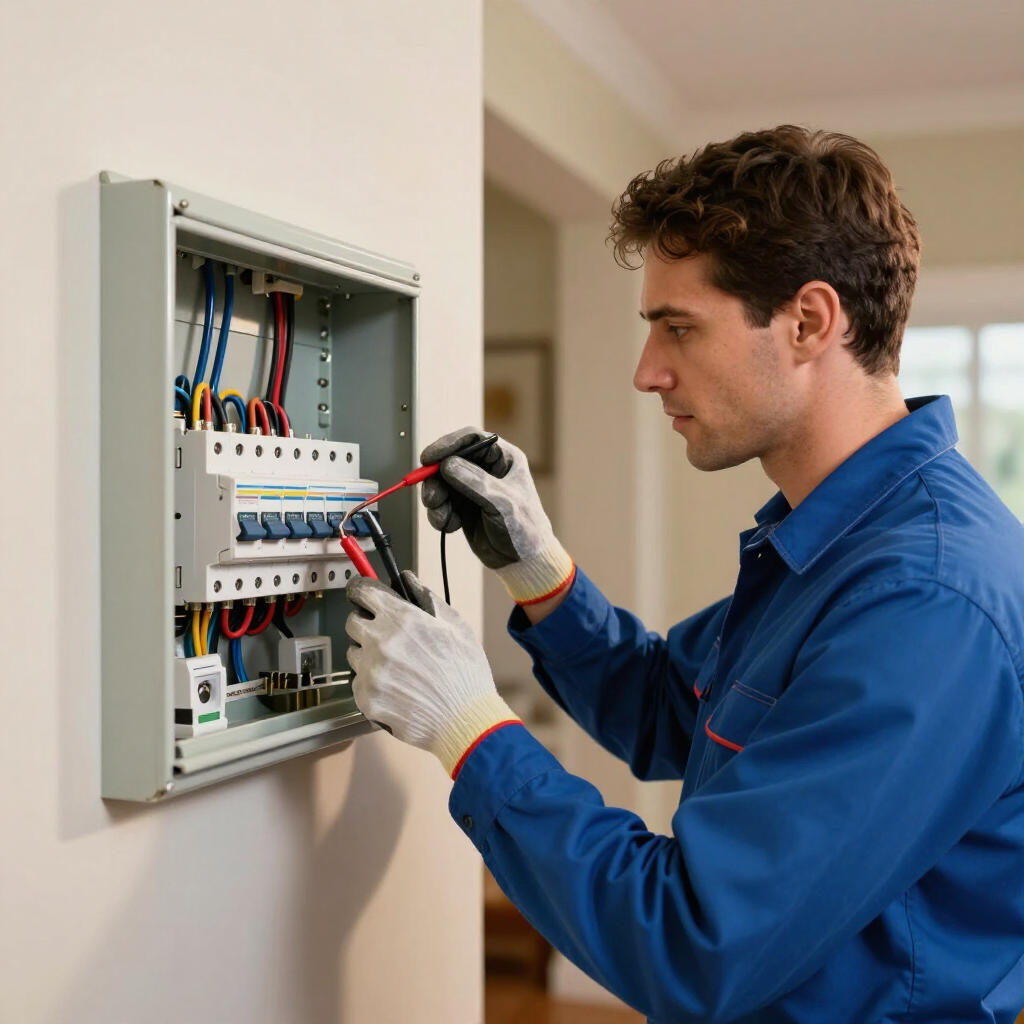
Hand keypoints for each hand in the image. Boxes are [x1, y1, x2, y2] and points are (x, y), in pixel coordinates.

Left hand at [345, 572, 519, 776]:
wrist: (465, 720)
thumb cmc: (466, 674)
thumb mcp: (457, 627)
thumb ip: (428, 601)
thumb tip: (408, 582)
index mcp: (402, 619)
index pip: (363, 594)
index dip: (362, 593)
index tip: (363, 597)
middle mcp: (380, 642)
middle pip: (352, 623)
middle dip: (366, 626)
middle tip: (385, 638)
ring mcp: (370, 672)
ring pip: (354, 655)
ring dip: (367, 656)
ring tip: (396, 669)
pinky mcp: (366, 699)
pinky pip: (358, 683)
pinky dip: (370, 684)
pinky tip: (395, 689)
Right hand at [420, 427, 574, 605]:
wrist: (523, 561)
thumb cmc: (525, 530)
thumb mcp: (503, 504)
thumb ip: (475, 483)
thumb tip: (448, 465)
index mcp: (503, 458)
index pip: (471, 439)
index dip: (448, 444)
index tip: (429, 458)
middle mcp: (486, 469)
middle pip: (449, 460)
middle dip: (435, 479)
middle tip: (431, 498)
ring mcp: (472, 487)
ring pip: (440, 482)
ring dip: (435, 500)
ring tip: (441, 518)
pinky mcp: (462, 506)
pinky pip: (441, 502)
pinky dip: (439, 514)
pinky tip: (449, 526)